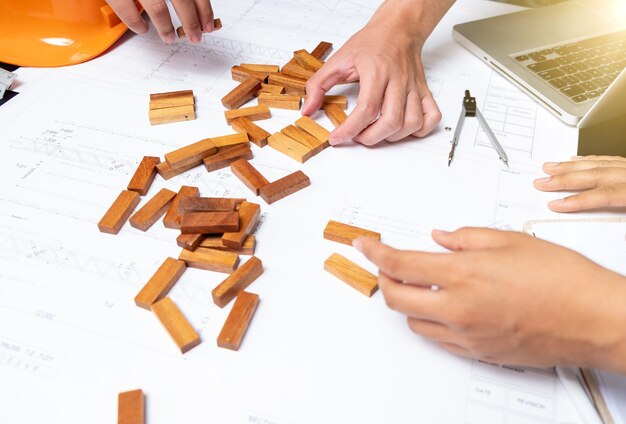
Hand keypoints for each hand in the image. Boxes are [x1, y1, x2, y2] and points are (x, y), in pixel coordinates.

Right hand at [106, 0, 214, 43]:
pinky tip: (143, 29)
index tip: (208, 25)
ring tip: (170, 37)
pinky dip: (137, 24)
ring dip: (166, 28)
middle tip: (195, 36)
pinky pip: (128, 11)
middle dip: (191, 23)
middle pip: (182, 0)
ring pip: (158, 9)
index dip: (204, 10)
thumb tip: (194, 7)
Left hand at [302, 0, 452, 145]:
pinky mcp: (424, 92)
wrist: (398, 28)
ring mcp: (413, 88)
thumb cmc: (372, 43)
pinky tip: (403, 129)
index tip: (337, 137)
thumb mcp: (338, 60)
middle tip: (357, 136)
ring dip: (392, 137)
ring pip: (411, 123)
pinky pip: (431, 117)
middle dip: (370, 137)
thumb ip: (318, 85)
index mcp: (376, 71)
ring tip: (376, 133)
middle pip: (391, 121)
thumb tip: (307, 109)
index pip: (367, 109)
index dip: (350, 129)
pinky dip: (420, 130)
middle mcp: (398, 80)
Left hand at [354, 228, 625, 372]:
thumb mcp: (510, 241)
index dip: (375, 252)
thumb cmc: (562, 279)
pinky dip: (430, 321)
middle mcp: (458, 309)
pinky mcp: (479, 353)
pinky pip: (439, 339)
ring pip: (414, 322)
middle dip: (384, 279)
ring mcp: (467, 335)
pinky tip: (444, 306)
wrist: (594, 319)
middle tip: (386, 265)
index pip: (400, 263)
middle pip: (396, 299)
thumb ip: (466, 237)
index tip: (364, 244)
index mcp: (463, 274)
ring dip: (407, 301)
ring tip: (419, 284)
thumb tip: (440, 237)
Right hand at [534, 155, 625, 211]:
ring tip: (551, 168)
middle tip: (543, 183)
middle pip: (596, 174)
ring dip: (572, 166)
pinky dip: (590, 159)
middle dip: (565, 179)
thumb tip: (614, 234)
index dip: (579, 200)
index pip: (605, 194)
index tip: (556, 205)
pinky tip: (578, 160)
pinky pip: (609, 158)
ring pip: (599, 163)